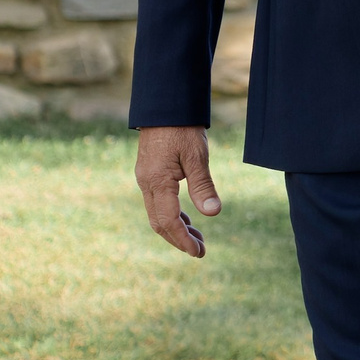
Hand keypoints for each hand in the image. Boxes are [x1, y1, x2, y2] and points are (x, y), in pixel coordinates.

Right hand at [136, 125, 220, 257]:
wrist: (165, 106)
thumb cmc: (182, 129)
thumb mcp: (197, 156)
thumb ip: (203, 185)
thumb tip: (213, 212)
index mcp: (157, 182)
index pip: (168, 221)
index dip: (182, 239)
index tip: (197, 252)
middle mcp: (146, 184)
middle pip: (159, 223)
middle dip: (179, 239)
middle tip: (200, 251)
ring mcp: (145, 180)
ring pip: (157, 214)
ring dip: (176, 228)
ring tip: (198, 239)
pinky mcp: (149, 175)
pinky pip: (158, 203)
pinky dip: (172, 214)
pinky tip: (187, 219)